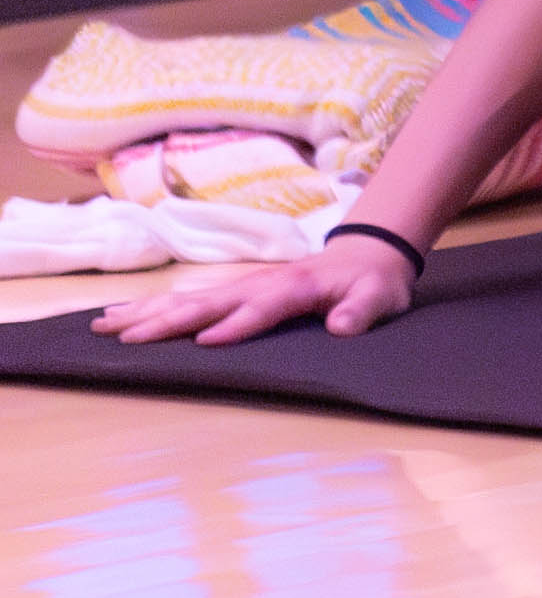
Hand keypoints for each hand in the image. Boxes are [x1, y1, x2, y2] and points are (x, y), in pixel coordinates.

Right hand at [93, 230, 417, 347]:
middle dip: (167, 321)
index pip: (260, 309)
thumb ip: (362, 311)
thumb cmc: (373, 282)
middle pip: (207, 304)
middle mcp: (258, 284)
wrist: (368, 255)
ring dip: (146, 313)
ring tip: (105, 326)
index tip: (205, 342)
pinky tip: (124, 317)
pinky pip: (188, 299)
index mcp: (293, 288)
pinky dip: (154, 307)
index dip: (236, 325)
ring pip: (187, 300)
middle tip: (125, 339)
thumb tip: (343, 326)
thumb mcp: (380, 297)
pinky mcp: (234, 290)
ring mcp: (242, 285)